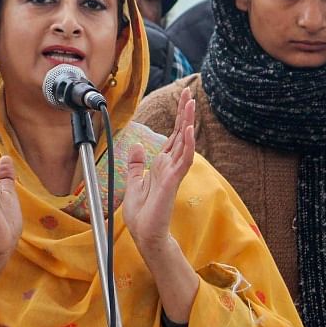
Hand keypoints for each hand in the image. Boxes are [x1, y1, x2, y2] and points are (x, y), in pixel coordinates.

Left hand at [123, 86, 195, 257]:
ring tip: (191, 104)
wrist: (144, 233)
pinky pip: (182, 160)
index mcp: (161, 165)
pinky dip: (186, 145)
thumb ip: (136, 164)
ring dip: (187, 123)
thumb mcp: (133, 182)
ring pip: (184, 143)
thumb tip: (138, 146)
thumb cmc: (142, 213)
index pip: (172, 137)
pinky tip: (188, 130)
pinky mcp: (172, 181)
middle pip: (180, 134)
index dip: (178, 118)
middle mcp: (170, 166)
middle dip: (184, 113)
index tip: (183, 100)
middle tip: (189, 93)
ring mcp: (173, 173)